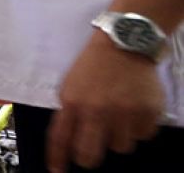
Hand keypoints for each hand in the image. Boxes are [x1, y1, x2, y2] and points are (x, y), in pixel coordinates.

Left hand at [47, 34, 163, 171]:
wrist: (124, 44)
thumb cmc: (92, 66)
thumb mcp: (70, 85)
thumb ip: (69, 112)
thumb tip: (68, 141)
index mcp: (73, 102)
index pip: (60, 139)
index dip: (57, 159)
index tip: (57, 171)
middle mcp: (98, 110)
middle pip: (90, 155)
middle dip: (89, 157)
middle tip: (92, 149)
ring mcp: (125, 112)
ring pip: (120, 147)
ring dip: (117, 137)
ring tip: (117, 116)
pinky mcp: (148, 112)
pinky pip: (143, 136)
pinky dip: (138, 128)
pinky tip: (134, 111)